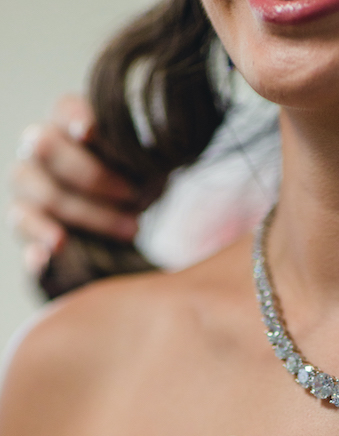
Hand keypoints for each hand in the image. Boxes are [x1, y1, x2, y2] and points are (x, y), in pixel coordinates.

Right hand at [9, 95, 141, 275]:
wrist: (128, 215)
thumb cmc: (135, 177)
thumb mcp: (144, 160)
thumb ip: (137, 148)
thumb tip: (137, 145)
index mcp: (68, 122)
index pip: (65, 110)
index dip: (76, 118)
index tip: (91, 132)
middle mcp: (39, 148)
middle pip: (46, 148)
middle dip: (94, 176)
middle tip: (135, 196)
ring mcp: (29, 185)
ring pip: (42, 194)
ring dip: (89, 216)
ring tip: (131, 231)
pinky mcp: (26, 221)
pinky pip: (24, 229)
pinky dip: (37, 241)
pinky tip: (54, 251)